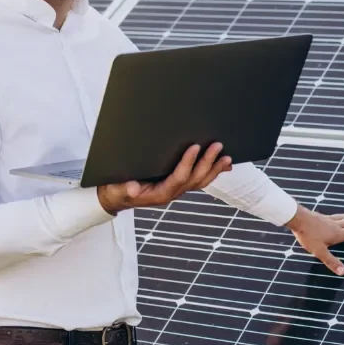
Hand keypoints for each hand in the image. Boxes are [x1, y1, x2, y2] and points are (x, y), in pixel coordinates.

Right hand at [97, 142, 231, 215]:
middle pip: (195, 179)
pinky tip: (223, 166)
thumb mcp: (118, 188)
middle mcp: (172, 193)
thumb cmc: (118, 190)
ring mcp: (177, 190)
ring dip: (214, 169)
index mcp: (160, 193)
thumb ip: (126, 188)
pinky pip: (198, 181)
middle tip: (217, 146)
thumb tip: (133, 188)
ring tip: (227, 158)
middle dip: (208, 163)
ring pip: (200, 181)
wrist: (117, 198)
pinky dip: (212, 173)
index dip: (188, 163)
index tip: (195, 147)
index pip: (179, 177)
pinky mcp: (178, 186)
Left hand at [285, 206, 343, 275]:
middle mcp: (335, 225)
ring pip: (343, 217)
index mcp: (337, 234)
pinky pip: (335, 216)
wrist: (296, 218)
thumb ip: (331, 261)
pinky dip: (341, 215)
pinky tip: (339, 215)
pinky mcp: (320, 217)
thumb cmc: (308, 235)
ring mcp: (328, 220)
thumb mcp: (319, 251)